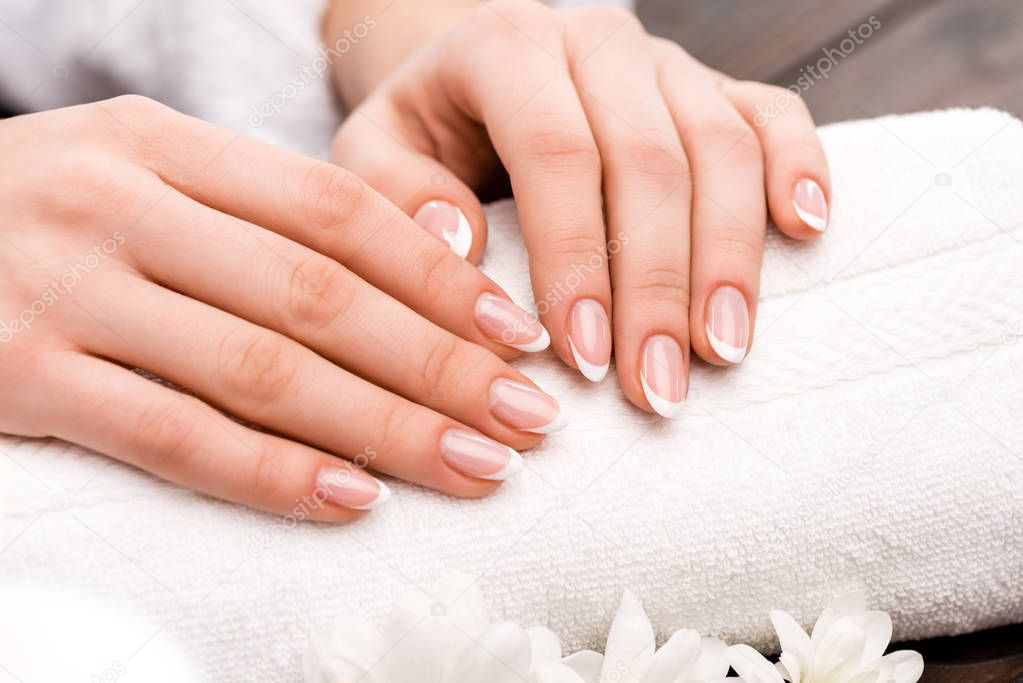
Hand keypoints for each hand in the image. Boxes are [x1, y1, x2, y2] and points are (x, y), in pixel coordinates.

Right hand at [0, 96, 565, 521]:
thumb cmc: (49, 212)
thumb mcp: (147, 178)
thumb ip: (260, 221)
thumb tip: (417, 280)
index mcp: (167, 145)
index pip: (339, 213)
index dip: (441, 280)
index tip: (521, 336)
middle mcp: (120, 204)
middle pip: (319, 295)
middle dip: (439, 365)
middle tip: (530, 418)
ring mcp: (68, 291)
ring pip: (260, 368)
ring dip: (383, 427)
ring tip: (475, 465)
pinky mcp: (19, 377)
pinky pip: (169, 435)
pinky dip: (268, 473)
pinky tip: (352, 500)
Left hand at [328, 0, 830, 416]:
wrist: (474, 81)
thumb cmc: (423, 135)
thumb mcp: (374, 155)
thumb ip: (395, 195)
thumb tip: (464, 250)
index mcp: (505, 45)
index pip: (555, 152)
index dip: (574, 258)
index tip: (580, 358)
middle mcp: (595, 42)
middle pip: (649, 159)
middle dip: (656, 285)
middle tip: (655, 390)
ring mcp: (666, 61)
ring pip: (722, 146)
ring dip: (729, 258)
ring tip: (722, 351)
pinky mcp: (714, 85)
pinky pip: (774, 113)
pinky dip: (799, 167)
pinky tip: (806, 230)